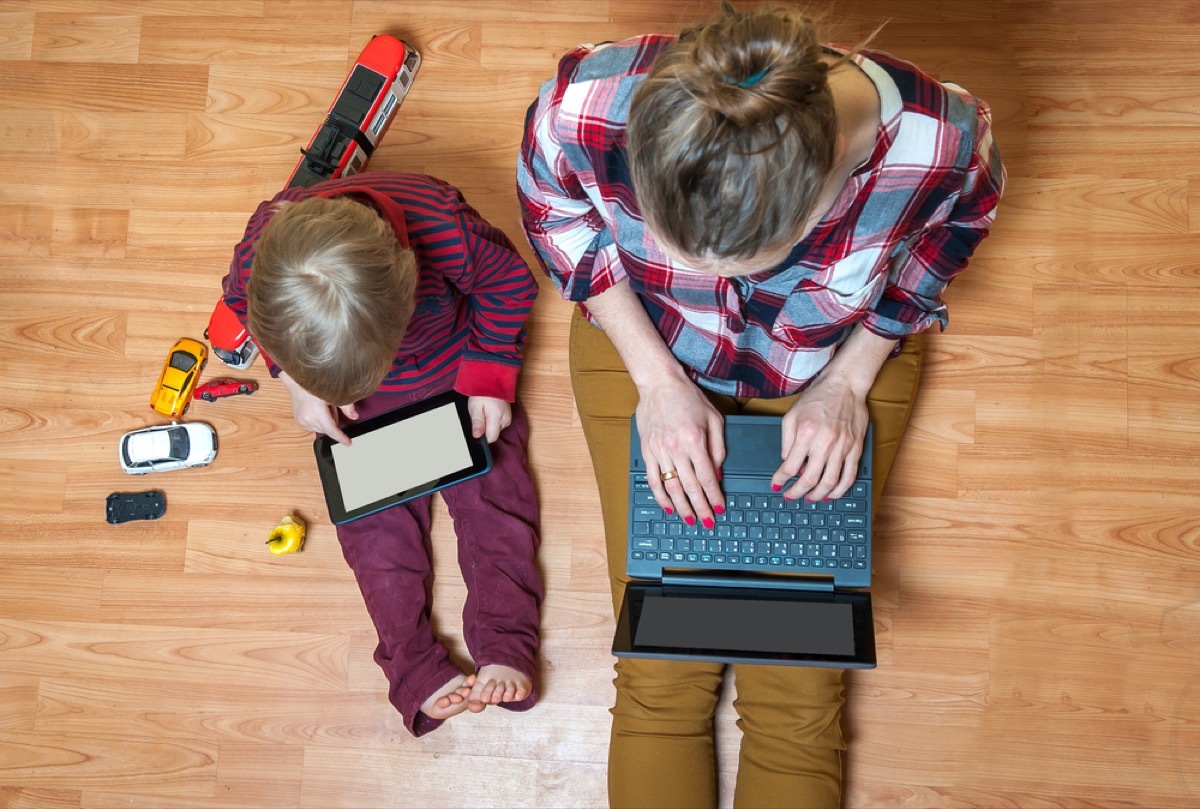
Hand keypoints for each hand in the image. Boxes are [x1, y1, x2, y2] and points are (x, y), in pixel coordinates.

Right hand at [279, 371, 356, 445]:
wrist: (297, 381)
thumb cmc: (314, 385)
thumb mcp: (333, 393)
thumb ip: (346, 406)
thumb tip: (354, 416)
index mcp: (316, 411)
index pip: (331, 430)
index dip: (341, 438)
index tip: (348, 443)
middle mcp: (307, 418)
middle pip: (328, 429)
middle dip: (333, 420)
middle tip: (330, 406)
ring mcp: (302, 421)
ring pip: (322, 429)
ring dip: (326, 421)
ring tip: (321, 406)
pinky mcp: (299, 422)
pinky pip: (314, 427)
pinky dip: (319, 421)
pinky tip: (316, 409)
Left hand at [467, 396, 511, 442]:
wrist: (493, 380)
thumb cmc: (483, 392)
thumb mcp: (475, 407)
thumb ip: (477, 423)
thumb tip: (477, 436)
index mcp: (497, 418)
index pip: (491, 438)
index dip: (483, 436)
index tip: (477, 428)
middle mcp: (505, 420)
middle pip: (494, 433)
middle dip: (485, 428)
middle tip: (480, 415)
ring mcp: (508, 417)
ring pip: (496, 429)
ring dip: (489, 424)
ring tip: (485, 411)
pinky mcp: (508, 415)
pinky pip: (499, 423)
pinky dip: (494, 420)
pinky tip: (490, 411)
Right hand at [636, 374, 725, 527]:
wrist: (659, 383)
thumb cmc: (688, 398)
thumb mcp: (714, 419)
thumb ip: (718, 448)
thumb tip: (717, 474)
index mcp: (694, 441)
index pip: (707, 477)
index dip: (714, 496)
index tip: (720, 509)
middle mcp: (676, 448)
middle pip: (690, 487)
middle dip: (701, 508)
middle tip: (708, 522)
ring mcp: (659, 451)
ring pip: (671, 487)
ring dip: (682, 506)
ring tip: (690, 519)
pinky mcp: (647, 450)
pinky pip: (653, 479)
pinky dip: (660, 496)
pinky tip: (668, 506)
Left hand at [771, 374, 868, 501]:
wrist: (845, 385)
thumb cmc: (817, 398)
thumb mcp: (792, 416)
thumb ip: (787, 441)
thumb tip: (786, 462)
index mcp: (806, 433)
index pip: (790, 466)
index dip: (781, 480)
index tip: (777, 485)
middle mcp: (825, 442)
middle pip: (810, 479)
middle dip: (797, 492)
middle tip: (791, 496)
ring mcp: (843, 447)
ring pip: (830, 482)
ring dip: (818, 495)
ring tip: (809, 498)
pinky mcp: (856, 448)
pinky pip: (850, 476)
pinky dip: (840, 490)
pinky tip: (831, 494)